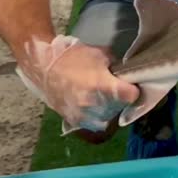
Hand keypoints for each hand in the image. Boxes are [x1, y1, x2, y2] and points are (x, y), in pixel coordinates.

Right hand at [15, 35, 139, 132]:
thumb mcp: (101, 55)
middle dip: (121, 97)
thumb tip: (126, 77)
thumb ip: (117, 68)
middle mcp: (95, 106)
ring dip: (110, 107)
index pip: (132, 95)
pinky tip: (92, 102)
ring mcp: (85, 116)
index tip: (130, 83)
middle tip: (114, 86)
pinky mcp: (76, 122)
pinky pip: (95, 122)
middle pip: (122, 107)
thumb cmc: (72, 56)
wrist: (43, 66)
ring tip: (101, 94)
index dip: (133, 88)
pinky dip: (97, 113)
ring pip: (110, 116)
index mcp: (103, 86)